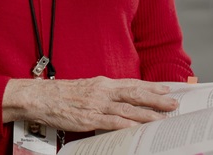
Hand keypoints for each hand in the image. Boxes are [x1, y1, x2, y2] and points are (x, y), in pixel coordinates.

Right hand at [2, 76, 177, 131]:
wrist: (38, 97)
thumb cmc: (58, 95)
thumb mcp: (84, 88)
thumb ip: (101, 94)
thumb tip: (117, 102)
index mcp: (101, 83)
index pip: (131, 84)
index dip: (150, 86)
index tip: (166, 88)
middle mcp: (102, 92)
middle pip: (135, 94)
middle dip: (156, 99)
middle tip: (174, 103)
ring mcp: (97, 105)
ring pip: (128, 109)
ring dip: (148, 114)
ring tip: (163, 118)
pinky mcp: (89, 118)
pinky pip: (113, 122)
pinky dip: (127, 125)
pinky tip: (139, 129)